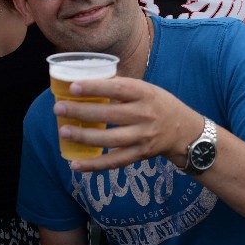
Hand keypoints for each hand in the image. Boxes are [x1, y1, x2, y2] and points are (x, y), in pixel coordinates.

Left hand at [53, 77, 203, 171]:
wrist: (185, 131)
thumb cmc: (159, 104)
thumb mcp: (147, 89)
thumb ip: (122, 87)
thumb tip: (88, 79)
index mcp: (145, 93)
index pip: (117, 89)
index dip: (95, 88)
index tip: (73, 87)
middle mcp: (145, 115)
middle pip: (109, 115)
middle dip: (81, 112)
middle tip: (59, 108)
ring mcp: (143, 137)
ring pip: (109, 139)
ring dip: (84, 137)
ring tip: (63, 131)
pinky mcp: (140, 155)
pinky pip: (114, 161)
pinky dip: (94, 165)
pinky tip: (76, 165)